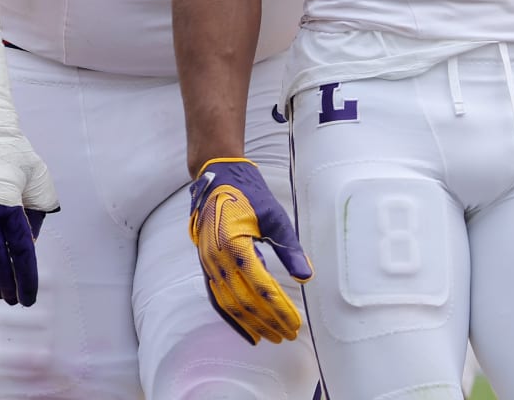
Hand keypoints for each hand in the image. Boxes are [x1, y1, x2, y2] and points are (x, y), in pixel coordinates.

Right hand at [188, 158, 311, 344]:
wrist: (217, 176)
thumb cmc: (248, 193)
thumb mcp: (275, 216)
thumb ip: (290, 248)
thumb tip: (307, 276)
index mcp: (234, 244)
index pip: (261, 287)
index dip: (279, 308)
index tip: (296, 322)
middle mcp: (216, 258)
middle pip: (245, 301)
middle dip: (268, 321)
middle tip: (289, 334)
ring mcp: (208, 264)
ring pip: (229, 304)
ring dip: (251, 324)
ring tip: (272, 336)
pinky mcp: (206, 266)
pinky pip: (217, 298)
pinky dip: (232, 318)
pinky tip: (247, 331)